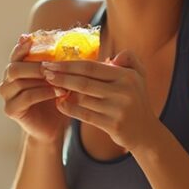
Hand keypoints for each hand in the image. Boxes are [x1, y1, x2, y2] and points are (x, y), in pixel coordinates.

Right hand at [0, 36, 70, 143]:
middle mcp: (7, 81)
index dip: (22, 47)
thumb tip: (82, 43)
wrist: (53, 128)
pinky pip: (25, 97)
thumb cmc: (57, 100)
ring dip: (41, 79)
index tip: (31, 39)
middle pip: (13, 67)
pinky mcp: (11, 110)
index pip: (15, 55)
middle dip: (33, 65)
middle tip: (52, 65)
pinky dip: (43, 93)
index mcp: (16, 70)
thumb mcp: (60, 79)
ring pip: (18, 81)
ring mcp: (7, 96)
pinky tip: (58, 92)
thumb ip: (61, 63)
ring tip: (61, 80)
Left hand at [42, 50, 157, 151]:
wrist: (145, 132)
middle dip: (61, 76)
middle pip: (84, 81)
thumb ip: (129, 58)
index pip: (92, 67)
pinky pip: (85, 115)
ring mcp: (118, 109)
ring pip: (83, 98)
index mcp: (126, 76)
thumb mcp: (138, 76)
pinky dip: (70, 108)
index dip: (69, 64)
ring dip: (63, 91)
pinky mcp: (113, 125)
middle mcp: (123, 91)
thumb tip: (112, 56)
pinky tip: (59, 103)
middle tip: (44, 71)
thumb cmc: (136, 100)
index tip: (52, 62)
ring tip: (48, 85)